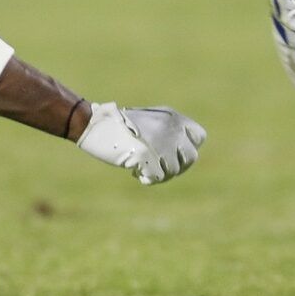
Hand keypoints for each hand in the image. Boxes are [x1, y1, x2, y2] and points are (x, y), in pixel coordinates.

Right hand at [76, 102, 206, 184]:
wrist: (94, 124)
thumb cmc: (119, 125)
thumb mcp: (149, 121)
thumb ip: (168, 133)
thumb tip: (184, 157)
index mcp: (172, 117)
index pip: (199, 137)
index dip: (187, 148)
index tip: (172, 152)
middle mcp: (171, 128)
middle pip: (191, 158)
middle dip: (176, 166)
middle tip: (158, 165)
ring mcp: (160, 142)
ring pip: (174, 171)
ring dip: (159, 173)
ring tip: (140, 165)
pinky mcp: (147, 155)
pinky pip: (157, 177)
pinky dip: (146, 178)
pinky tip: (134, 171)